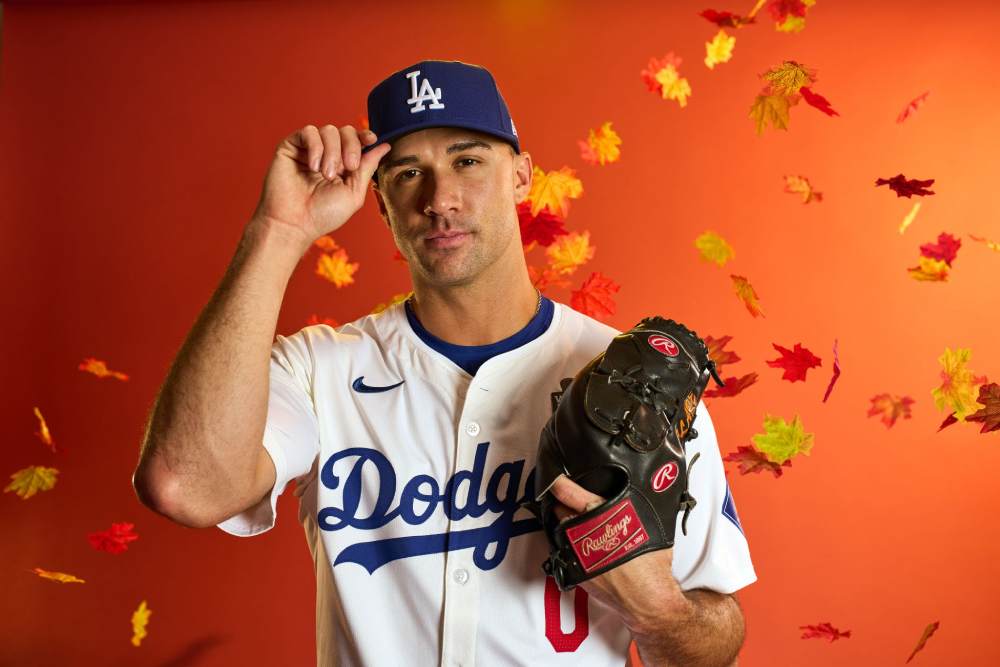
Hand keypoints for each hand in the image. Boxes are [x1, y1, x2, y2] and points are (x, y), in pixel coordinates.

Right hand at [250, 124, 390, 248]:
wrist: (294, 223)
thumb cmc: (323, 215)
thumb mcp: (354, 193)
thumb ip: (368, 167)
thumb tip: (385, 146)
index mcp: (342, 165)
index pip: (356, 140)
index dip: (364, 135)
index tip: (372, 139)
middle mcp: (326, 155)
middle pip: (345, 131)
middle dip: (351, 146)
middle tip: (348, 167)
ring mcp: (308, 150)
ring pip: (328, 130)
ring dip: (332, 152)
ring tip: (325, 174)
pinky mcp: (291, 147)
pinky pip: (308, 132)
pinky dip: (316, 147)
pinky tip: (313, 166)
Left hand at [549, 476, 690, 633]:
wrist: (647, 599)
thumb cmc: (652, 564)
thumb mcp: (648, 525)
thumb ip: (633, 509)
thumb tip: (631, 498)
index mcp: (603, 518)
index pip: (572, 496)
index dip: (561, 485)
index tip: (555, 479)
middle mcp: (584, 534)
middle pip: (562, 512)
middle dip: (564, 505)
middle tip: (570, 502)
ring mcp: (576, 554)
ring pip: (560, 531)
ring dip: (565, 525)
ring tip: (575, 523)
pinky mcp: (574, 571)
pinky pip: (564, 551)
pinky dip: (569, 545)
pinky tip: (580, 545)